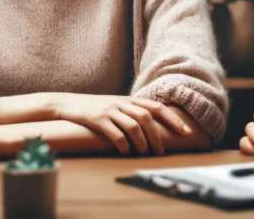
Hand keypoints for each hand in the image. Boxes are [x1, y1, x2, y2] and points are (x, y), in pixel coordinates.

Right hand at [52, 94, 191, 155]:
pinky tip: (126, 152)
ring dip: (142, 142)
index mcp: (129, 100)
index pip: (156, 107)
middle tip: (161, 152)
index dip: (173, 119)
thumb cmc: (95, 108)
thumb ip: (132, 112)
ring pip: (132, 126)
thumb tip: (154, 128)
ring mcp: (109, 110)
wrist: (68, 103)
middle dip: (157, 136)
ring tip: (144, 154)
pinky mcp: (96, 119)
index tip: (186, 132)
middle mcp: (121, 103)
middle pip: (146, 117)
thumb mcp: (116, 106)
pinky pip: (114, 133)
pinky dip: (123, 145)